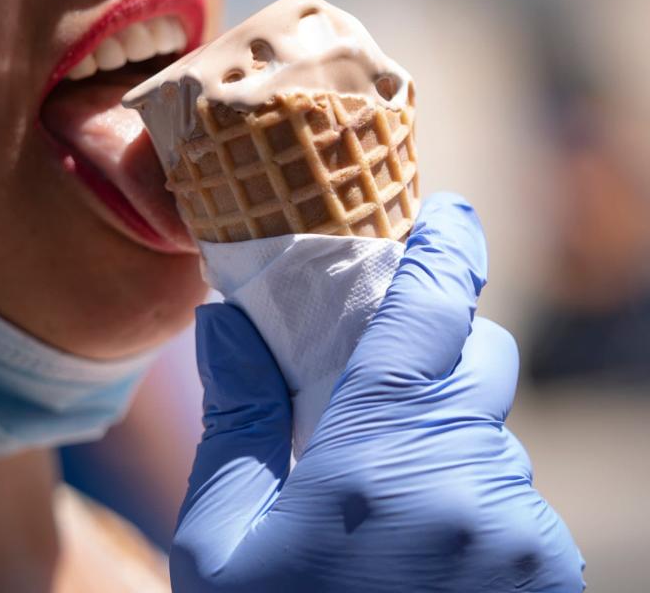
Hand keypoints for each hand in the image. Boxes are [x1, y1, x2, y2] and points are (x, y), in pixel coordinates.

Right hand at [172, 193, 584, 591]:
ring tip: (374, 494)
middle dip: (429, 351)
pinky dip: (466, 495)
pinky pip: (510, 504)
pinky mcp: (549, 580)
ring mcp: (526, 541)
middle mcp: (474, 489)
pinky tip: (410, 548)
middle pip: (476, 364)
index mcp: (381, 462)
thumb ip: (237, 418)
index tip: (443, 213)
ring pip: (492, 439)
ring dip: (442, 435)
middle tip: (369, 377)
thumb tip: (229, 318)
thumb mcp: (220, 543)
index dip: (441, 248)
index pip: (430, 312)